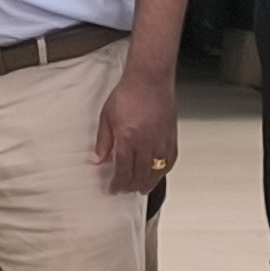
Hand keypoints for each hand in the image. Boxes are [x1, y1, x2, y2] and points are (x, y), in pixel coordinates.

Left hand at [91, 69, 178, 198]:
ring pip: (155, 172)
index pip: (122, 171)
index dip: (117, 184)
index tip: (113, 189)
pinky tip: (158, 173)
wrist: (149, 80)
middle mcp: (145, 143)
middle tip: (125, 190)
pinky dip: (163, 171)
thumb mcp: (107, 117)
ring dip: (147, 183)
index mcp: (127, 139)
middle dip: (130, 186)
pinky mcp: (171, 137)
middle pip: (139, 175)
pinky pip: (169, 161)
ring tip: (141, 189)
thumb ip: (103, 141)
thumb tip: (98, 159)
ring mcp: (161, 141)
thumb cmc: (129, 93)